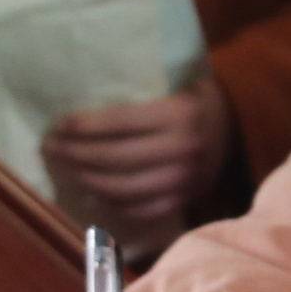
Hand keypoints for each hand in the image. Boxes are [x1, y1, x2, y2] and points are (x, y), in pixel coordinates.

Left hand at [43, 77, 232, 243]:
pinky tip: (92, 192)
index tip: (57, 124)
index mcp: (179, 115)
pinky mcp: (182, 201)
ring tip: (66, 169)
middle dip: (74, 154)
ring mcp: (183, 181)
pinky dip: (110, 202)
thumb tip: (85, 94)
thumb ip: (141, 90)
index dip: (82, 125)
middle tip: (50, 147)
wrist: (241, 128)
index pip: (118, 123)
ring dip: (85, 180)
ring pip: (121, 188)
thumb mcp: (176, 82)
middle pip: (113, 159)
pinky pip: (138, 208)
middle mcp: (182, 150)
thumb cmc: (197, 98)